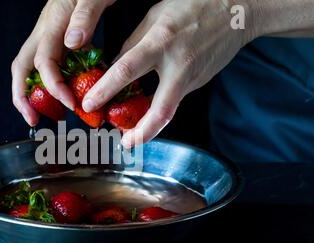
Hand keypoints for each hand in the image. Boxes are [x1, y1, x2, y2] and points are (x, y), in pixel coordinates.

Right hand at [11, 0, 114, 125]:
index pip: (43, 63)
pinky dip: (52, 83)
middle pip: (21, 68)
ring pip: (31, 69)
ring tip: (42, 115)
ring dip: (33, 93)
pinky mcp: (58, 40)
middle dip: (23, 96)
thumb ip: (85, 16)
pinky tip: (65, 94)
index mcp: (52, 24)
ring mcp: (49, 37)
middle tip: (33, 120)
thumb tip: (72, 43)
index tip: (70, 103)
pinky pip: (50, 65)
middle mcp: (45, 32)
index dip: (53, 87)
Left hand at [82, 0, 257, 147]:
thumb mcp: (155, 15)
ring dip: (150, 127)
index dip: (105, 90)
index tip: (90, 104)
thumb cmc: (192, 5)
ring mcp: (192, 77)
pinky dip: (160, 109)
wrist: (237, 10)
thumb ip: (133, 43)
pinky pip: (175, 99)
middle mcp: (178, 65)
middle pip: (161, 110)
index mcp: (160, 41)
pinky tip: (148, 112)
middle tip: (124, 144)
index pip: (126, 70)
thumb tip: (115, 66)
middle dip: (141, 133)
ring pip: (169, 110)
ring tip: (132, 136)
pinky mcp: (199, 83)